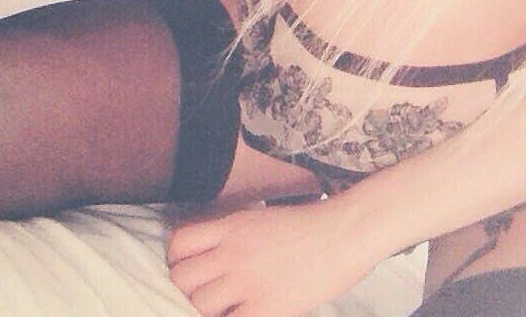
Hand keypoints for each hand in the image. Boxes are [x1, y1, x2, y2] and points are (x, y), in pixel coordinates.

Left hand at [166, 196, 380, 316]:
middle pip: (181, 278)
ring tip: (222, 311)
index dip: (178, 261)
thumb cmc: (314, 224)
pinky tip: (243, 316)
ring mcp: (247, 280)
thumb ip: (238, 235)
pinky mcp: (265, 307)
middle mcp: (233, 251)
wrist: (347, 232)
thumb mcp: (266, 218)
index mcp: (233, 225)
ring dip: (202, 312)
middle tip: (204, 297)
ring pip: (197, 305)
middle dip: (186, 291)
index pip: (180, 242)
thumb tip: (218, 258)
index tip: (191, 270)